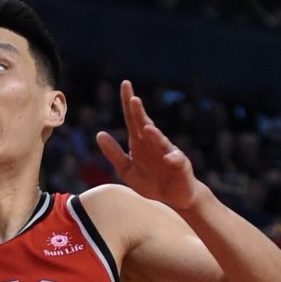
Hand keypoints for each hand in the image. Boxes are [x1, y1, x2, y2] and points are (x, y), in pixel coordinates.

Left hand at [95, 80, 197, 208]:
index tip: (125, 84)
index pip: (132, 118)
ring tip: (147, 128)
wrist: (175, 197)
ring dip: (155, 135)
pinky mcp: (180, 165)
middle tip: (134, 99)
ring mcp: (168, 152)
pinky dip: (173, 158)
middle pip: (146, 124)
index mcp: (139, 142)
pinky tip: (169, 158)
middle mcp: (154, 143)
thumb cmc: (151, 182)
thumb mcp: (127, 170)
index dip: (128, 102)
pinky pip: (177, 160)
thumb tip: (99, 134)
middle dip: (140, 113)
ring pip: (161, 141)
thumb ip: (114, 153)